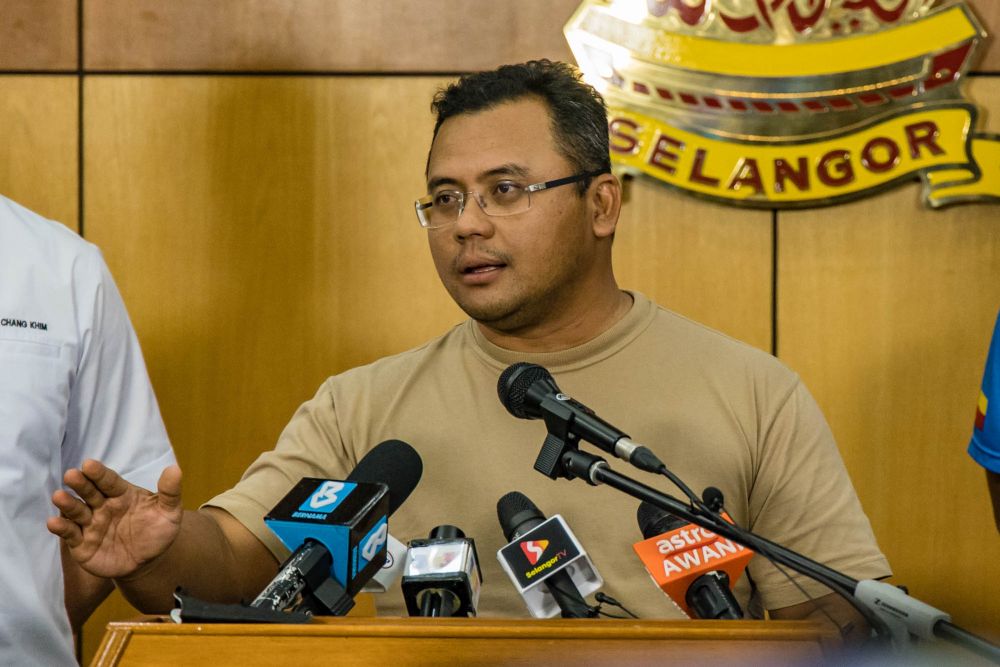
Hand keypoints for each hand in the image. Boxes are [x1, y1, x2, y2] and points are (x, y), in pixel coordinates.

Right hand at [48, 460, 183, 579]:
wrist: (149, 561)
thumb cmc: (157, 530)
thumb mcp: (169, 512)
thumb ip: (170, 492)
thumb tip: (175, 469)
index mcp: (122, 494)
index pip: (109, 481)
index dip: (99, 473)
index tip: (89, 464)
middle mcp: (102, 506)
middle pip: (89, 492)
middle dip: (80, 484)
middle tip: (71, 475)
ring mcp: (91, 524)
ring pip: (76, 511)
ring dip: (67, 504)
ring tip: (59, 496)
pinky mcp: (82, 544)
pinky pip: (70, 534)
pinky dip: (61, 528)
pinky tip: (54, 523)